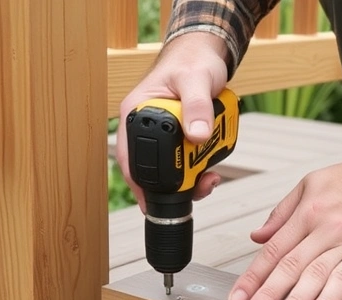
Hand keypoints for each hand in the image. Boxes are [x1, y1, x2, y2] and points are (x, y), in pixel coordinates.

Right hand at [116, 32, 229, 211]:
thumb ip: (197, 105)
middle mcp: (146, 126)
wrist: (207, 54)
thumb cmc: (194, 60)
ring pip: (174, 168)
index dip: (139, 184)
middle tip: (201, 184)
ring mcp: (164, 133)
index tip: (152, 202)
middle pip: (153, 169)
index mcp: (137, 112)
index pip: (128, 156)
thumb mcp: (196, 79)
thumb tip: (198, 135)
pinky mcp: (181, 137)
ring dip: (193, 177)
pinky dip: (201, 165)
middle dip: (176, 184)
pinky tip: (212, 161)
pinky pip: (189, 160)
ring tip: (210, 174)